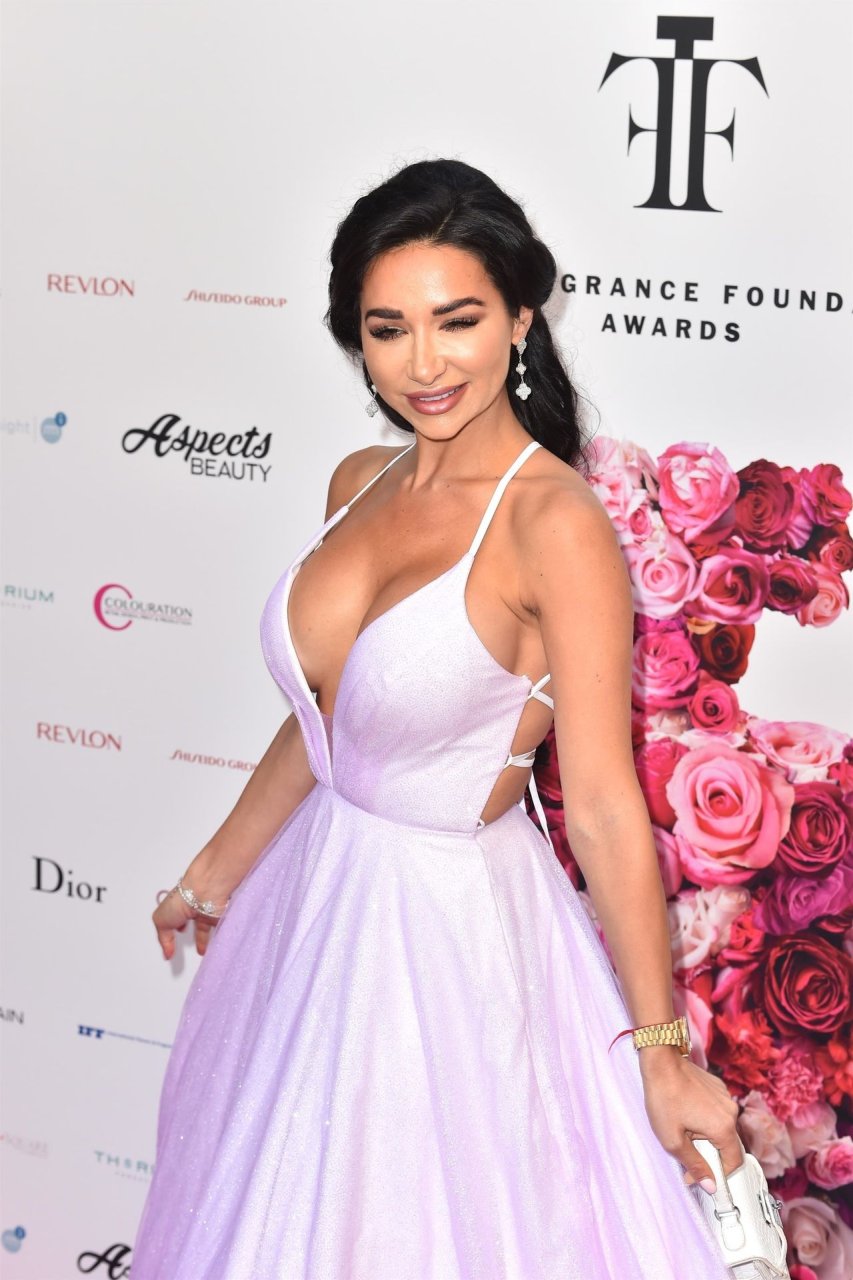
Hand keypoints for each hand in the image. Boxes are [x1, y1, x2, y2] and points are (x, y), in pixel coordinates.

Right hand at [152, 886, 220, 959]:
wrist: (205, 892)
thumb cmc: (180, 902)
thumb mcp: (161, 921)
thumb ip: (164, 939)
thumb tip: (168, 954)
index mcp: (176, 904)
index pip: (174, 917)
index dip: (172, 928)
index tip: (171, 940)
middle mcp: (192, 906)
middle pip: (191, 922)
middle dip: (190, 933)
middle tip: (191, 946)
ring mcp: (206, 911)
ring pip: (205, 928)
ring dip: (203, 940)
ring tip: (202, 953)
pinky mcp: (219, 916)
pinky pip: (218, 929)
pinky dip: (216, 938)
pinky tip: (213, 948)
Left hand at [639, 1049, 742, 1192]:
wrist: (660, 1061)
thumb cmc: (663, 1099)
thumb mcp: (673, 1140)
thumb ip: (694, 1165)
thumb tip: (711, 1186)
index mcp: (724, 1128)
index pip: (735, 1162)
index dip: (719, 1174)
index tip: (700, 1176)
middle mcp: (731, 1112)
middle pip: (727, 1145)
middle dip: (708, 1153)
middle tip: (685, 1150)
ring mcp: (725, 1097)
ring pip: (721, 1127)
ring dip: (706, 1134)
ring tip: (683, 1127)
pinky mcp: (717, 1087)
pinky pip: (716, 1111)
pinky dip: (705, 1118)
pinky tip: (686, 1111)